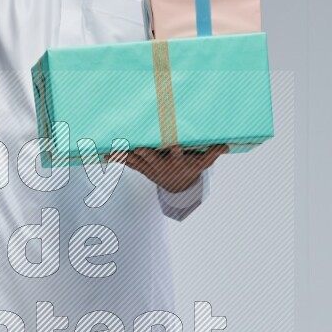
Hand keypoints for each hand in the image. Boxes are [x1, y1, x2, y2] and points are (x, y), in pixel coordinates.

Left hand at [109, 143, 228, 191]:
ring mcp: (149, 167)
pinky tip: (104, 155)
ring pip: (137, 160)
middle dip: (147, 153)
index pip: (177, 156)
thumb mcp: (203, 162)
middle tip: (140, 147)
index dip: (175, 152)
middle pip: (153, 159)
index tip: (174, 145)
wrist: (176, 186)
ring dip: (127, 155)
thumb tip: (226, 145)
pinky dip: (117, 159)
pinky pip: (127, 162)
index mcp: (176, 162)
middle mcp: (162, 165)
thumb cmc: (190, 168)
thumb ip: (212, 153)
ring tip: (114, 150)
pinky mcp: (141, 167)